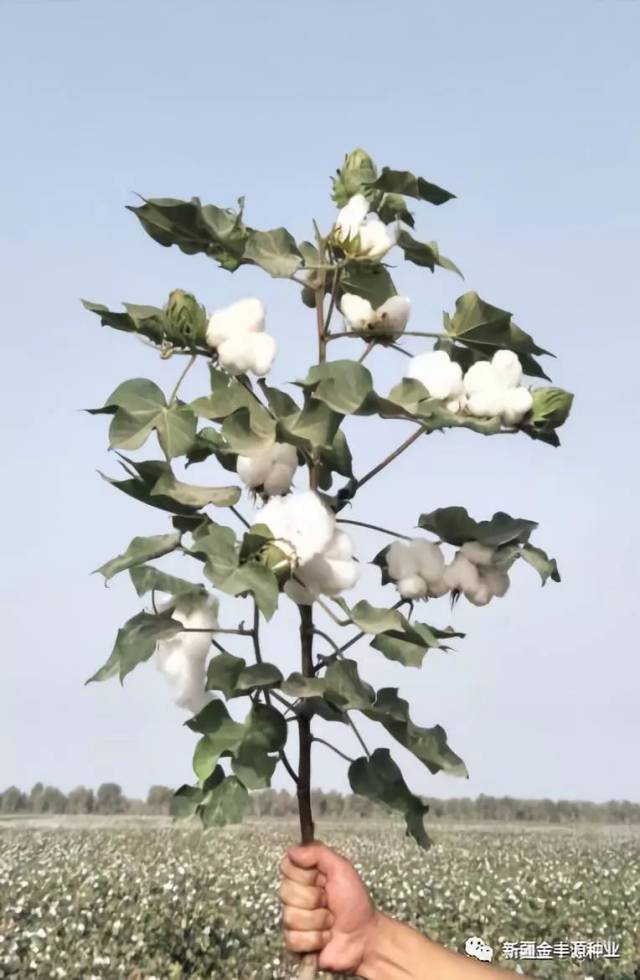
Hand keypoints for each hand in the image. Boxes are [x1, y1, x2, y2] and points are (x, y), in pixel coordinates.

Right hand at [279, 841, 378, 974]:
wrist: (365, 938)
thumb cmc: (356, 904)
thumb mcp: (342, 869)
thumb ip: (318, 852)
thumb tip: (292, 850)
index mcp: (305, 876)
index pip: (286, 867)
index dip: (306, 875)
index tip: (323, 880)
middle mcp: (295, 896)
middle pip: (286, 893)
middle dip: (314, 899)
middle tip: (329, 903)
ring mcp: (293, 921)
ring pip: (291, 917)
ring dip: (318, 921)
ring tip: (330, 923)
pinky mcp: (294, 944)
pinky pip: (293, 939)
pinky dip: (315, 940)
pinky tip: (324, 939)